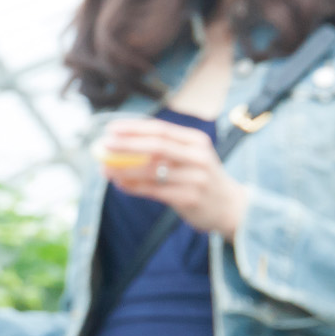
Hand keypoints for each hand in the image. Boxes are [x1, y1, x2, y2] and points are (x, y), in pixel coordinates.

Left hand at [96, 118, 249, 238]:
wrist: (231, 207)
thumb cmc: (202, 178)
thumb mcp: (191, 156)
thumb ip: (164, 149)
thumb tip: (123, 143)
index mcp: (196, 141)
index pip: (161, 130)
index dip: (134, 128)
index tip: (111, 129)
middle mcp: (197, 157)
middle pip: (156, 146)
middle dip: (127, 145)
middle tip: (103, 145)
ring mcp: (195, 178)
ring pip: (152, 171)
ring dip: (124, 169)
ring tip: (105, 168)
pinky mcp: (189, 198)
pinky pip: (154, 191)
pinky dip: (134, 187)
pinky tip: (119, 184)